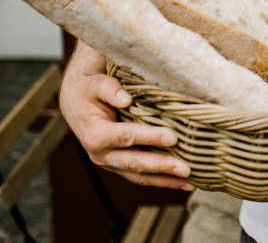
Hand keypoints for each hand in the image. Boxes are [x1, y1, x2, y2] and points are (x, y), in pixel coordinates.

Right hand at [60, 42, 193, 189]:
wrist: (77, 105)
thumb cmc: (90, 91)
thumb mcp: (96, 84)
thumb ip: (110, 90)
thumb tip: (126, 98)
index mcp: (95, 134)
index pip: (126, 137)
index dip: (149, 137)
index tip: (172, 137)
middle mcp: (101, 155)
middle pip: (134, 162)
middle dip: (161, 166)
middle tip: (186, 168)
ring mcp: (111, 164)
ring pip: (140, 176)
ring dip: (165, 180)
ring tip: (190, 183)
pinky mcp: (120, 166)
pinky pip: (142, 177)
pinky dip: (162, 181)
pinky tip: (183, 183)